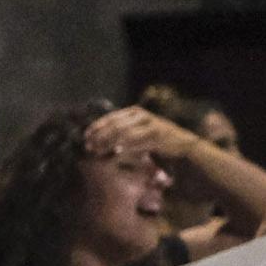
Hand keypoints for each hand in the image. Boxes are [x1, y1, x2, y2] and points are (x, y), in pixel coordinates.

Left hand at [83, 106, 203, 164]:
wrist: (181, 143)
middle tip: (89, 147)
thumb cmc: (155, 140)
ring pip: (123, 132)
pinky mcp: (157, 134)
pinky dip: (126, 147)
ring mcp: (149, 123)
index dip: (96, 127)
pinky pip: (137, 141)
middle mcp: (141, 115)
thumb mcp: (136, 133)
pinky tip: (116, 153)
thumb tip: (98, 140)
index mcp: (134, 112)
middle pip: (114, 125)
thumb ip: (121, 133)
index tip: (85, 137)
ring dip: (108, 143)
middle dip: (99, 136)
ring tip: (98, 151)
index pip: (110, 117)